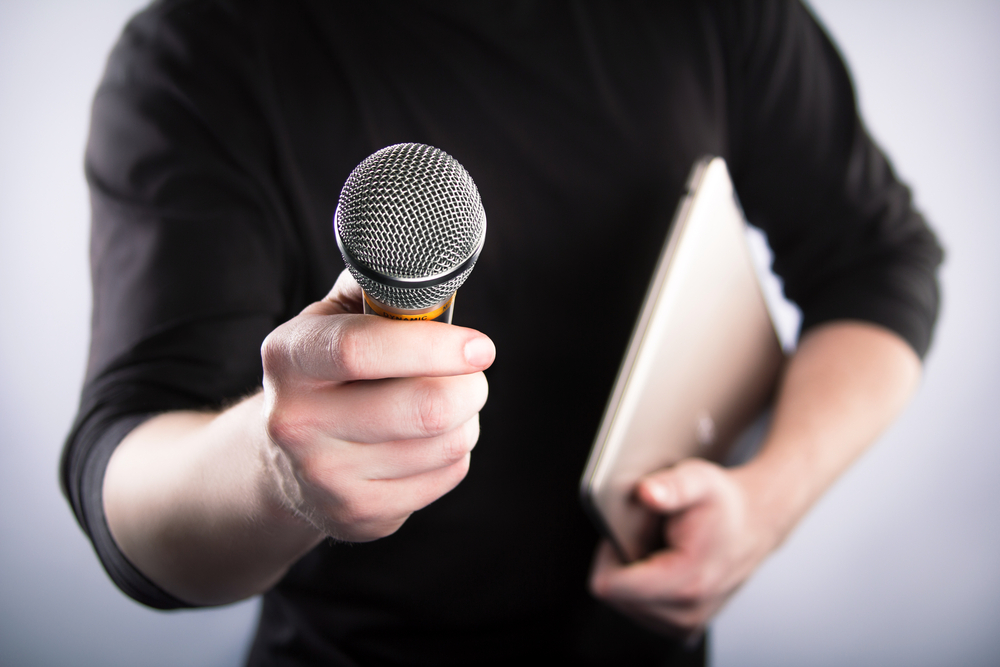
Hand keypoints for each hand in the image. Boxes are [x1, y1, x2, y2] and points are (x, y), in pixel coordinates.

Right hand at [261, 270, 494, 541]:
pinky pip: (447, 475)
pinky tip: (428, 441)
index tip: (480, 345)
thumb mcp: (333, 321)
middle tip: (472, 371)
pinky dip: (455, 452)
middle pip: (424, 407)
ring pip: (447, 442)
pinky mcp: (358, 516)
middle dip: (469, 384)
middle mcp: (297, 422)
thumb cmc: (329, 372)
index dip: (433, 345)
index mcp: (289, 358)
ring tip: (446, 403)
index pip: (362, 349)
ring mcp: (325, 477)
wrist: (283, 463)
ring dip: (466, 417)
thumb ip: (377, 289)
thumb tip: (436, 260)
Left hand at [589, 458, 778, 637]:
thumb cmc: (724, 504)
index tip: (624, 533)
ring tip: (658, 550)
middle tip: (647, 537)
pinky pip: (641, 611)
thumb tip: (646, 492)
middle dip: (621, 563)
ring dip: (632, 576)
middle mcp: (687, 611)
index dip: (608, 553)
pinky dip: (644, 588)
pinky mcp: (684, 626)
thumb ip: (671, 486)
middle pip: (616, 597)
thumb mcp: (698, 479)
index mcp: (686, 580)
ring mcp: (687, 623)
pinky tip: (663, 565)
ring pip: (625, 605)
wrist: (755, 523)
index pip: (611, 586)